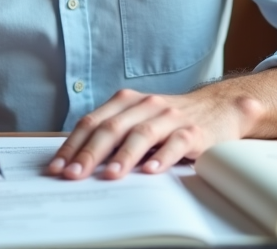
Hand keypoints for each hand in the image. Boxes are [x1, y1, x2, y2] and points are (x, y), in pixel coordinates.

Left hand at [47, 86, 260, 180]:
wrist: (219, 107)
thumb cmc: (170, 118)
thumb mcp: (139, 118)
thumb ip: (113, 133)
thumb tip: (76, 161)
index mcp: (127, 101)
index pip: (93, 122)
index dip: (73, 144)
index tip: (57, 166)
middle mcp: (146, 105)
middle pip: (112, 127)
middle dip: (89, 152)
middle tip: (74, 174)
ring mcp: (170, 117)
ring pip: (142, 133)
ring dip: (123, 155)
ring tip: (110, 175)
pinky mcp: (194, 131)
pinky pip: (176, 143)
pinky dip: (163, 156)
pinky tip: (151, 171)